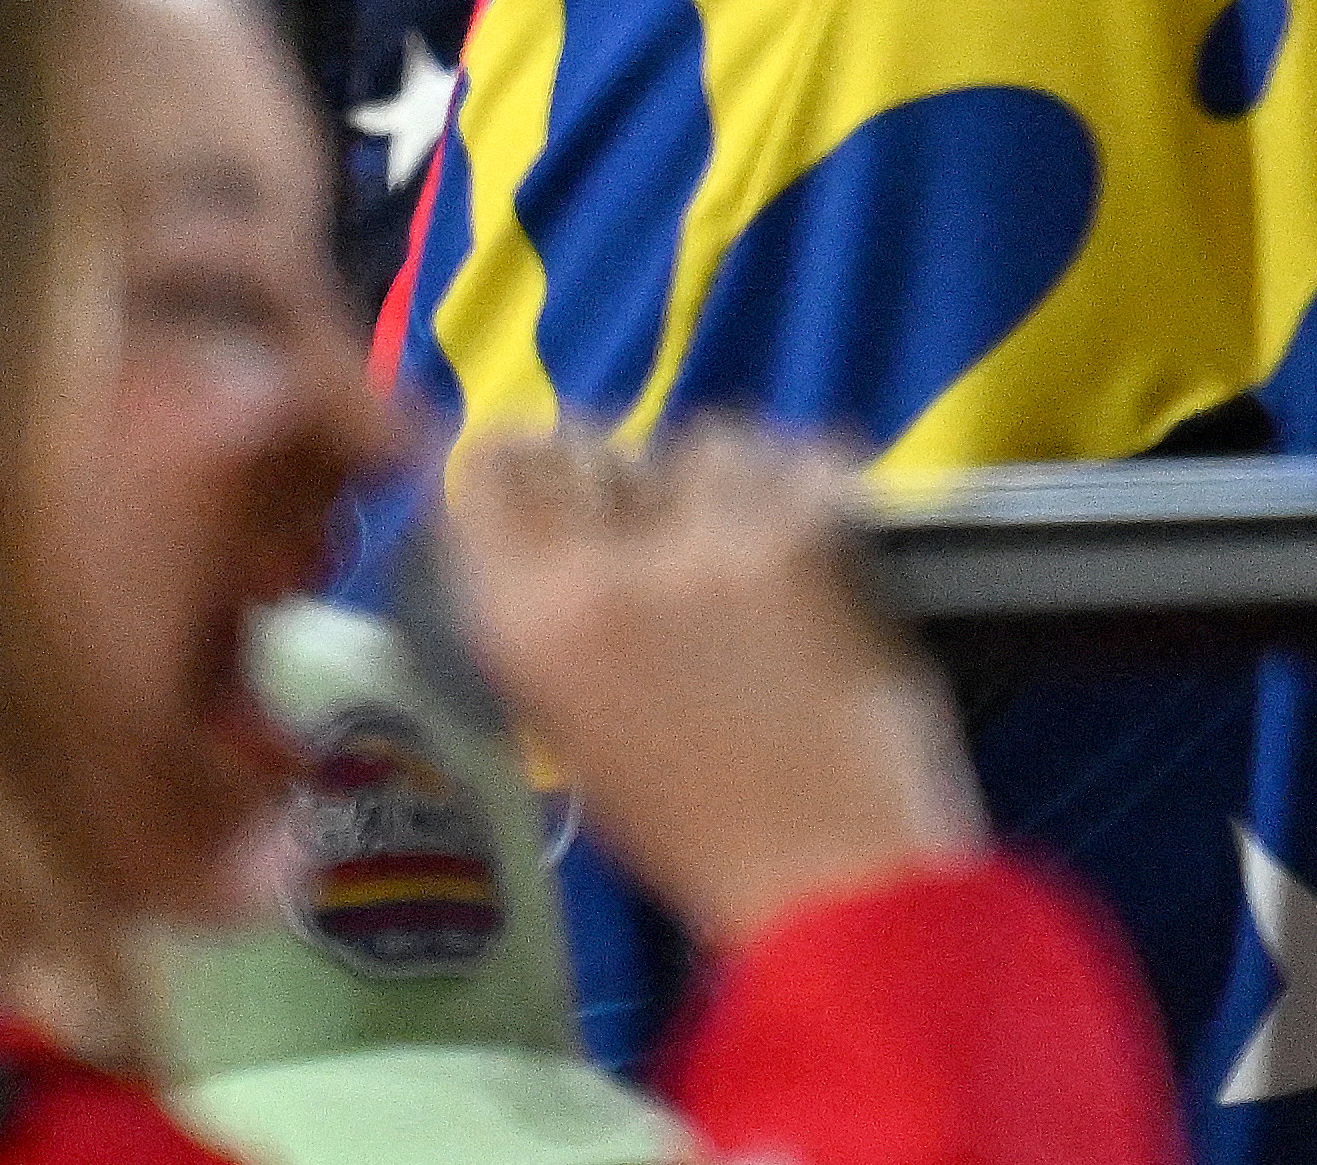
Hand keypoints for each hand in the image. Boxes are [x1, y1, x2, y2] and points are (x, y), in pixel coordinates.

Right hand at [438, 421, 976, 952]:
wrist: (824, 877)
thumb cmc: (696, 837)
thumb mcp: (582, 736)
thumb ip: (562, 629)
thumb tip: (576, 551)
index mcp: (524, 629)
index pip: (492, 473)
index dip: (529, 457)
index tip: (560, 469)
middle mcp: (598, 571)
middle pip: (588, 439)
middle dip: (625, 464)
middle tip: (665, 508)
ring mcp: (702, 545)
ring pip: (703, 439)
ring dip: (726, 475)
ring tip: (751, 531)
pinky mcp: (804, 536)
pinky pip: (798, 457)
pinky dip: (812, 480)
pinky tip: (819, 525)